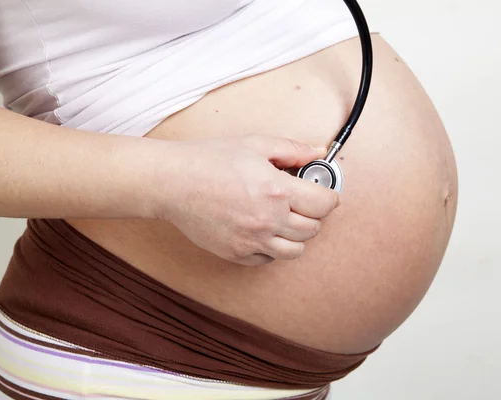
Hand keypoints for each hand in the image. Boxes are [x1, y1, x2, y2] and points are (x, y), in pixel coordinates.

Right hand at [154, 135, 340, 265]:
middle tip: (300, 202)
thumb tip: (318, 152)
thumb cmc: (210, 160)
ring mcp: (252, 241)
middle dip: (312, 214)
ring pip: (295, 251)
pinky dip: (271, 247)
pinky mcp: (236, 254)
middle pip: (313, 229)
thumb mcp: (255, 144)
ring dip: (295, 236)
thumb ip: (292, 150)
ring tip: (282, 218)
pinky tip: (260, 229)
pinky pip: (268, 259)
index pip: (324, 205)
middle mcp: (268, 220)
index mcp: (277, 191)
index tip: (322, 192)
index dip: (328, 196)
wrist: (172, 182)